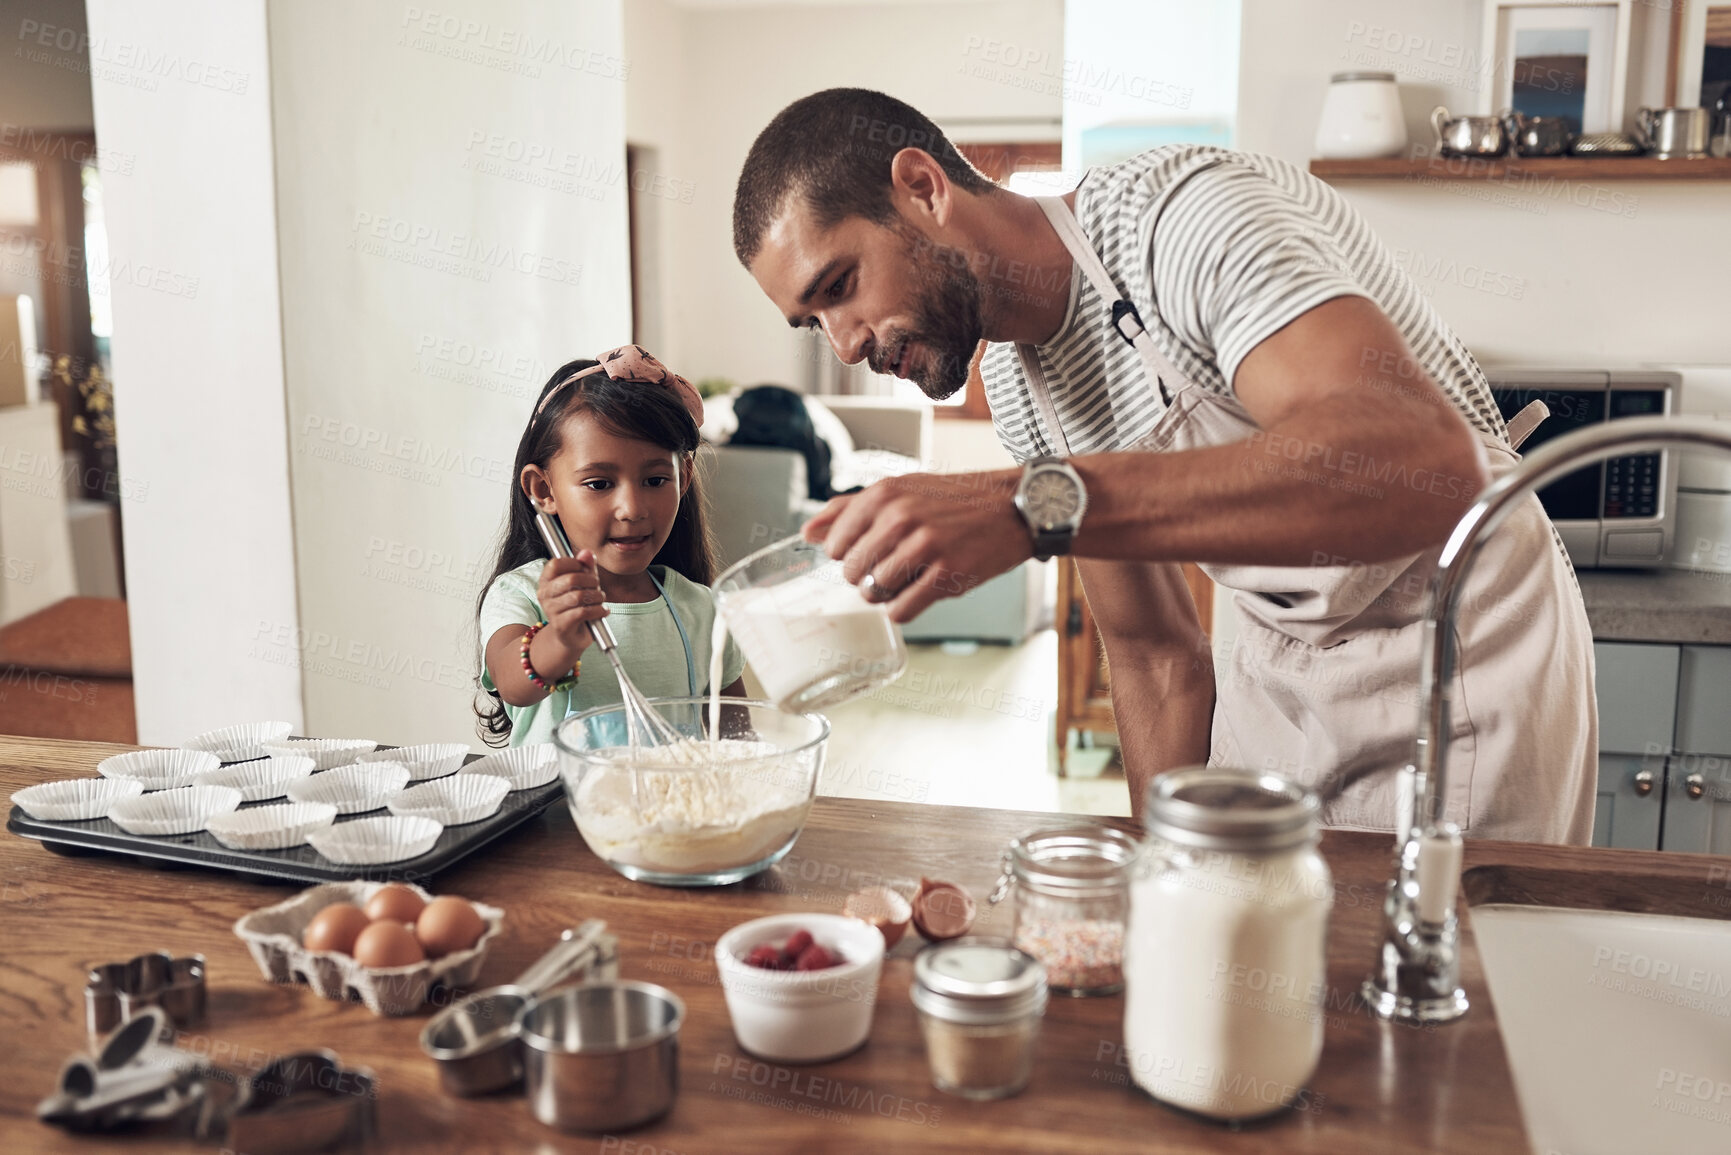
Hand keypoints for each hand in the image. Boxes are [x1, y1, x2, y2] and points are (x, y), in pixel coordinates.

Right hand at [537, 549, 607, 658]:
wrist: (570, 636)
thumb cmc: (577, 606)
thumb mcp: (583, 584)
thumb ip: (585, 567)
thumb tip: (587, 552)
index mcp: (546, 581)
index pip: (555, 564)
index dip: (575, 563)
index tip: (586, 571)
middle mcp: (544, 595)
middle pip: (570, 579)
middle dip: (591, 581)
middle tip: (597, 587)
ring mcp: (551, 610)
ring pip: (579, 596)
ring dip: (597, 597)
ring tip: (601, 600)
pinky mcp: (561, 625)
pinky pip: (583, 612)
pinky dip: (598, 610)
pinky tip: (602, 611)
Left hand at [801, 469, 1029, 620]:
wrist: (1013, 507)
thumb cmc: (953, 500)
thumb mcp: (900, 490)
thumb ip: (849, 509)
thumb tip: (807, 532)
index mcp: (883, 494)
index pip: (833, 545)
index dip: (848, 556)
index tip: (870, 551)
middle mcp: (900, 517)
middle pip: (851, 573)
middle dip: (866, 577)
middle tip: (893, 566)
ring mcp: (924, 546)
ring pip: (873, 593)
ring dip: (886, 594)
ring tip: (909, 578)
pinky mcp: (946, 574)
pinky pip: (901, 610)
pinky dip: (904, 609)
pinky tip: (920, 591)